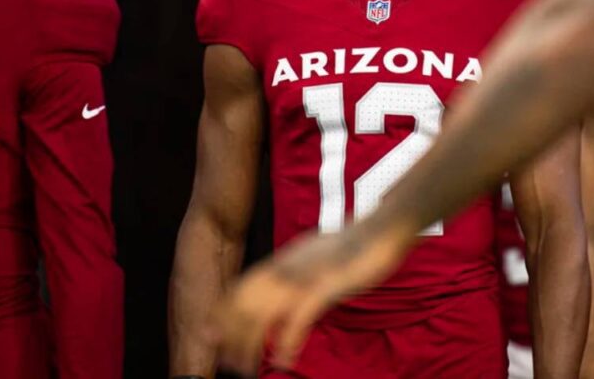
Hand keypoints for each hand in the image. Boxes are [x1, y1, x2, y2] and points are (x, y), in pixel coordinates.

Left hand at [210, 224, 411, 374]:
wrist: (382, 229)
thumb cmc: (355, 246)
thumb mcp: (316, 256)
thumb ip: (298, 270)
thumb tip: (285, 287)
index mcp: (284, 260)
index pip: (243, 286)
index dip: (223, 311)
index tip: (212, 334)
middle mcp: (288, 267)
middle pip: (246, 302)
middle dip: (231, 334)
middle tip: (226, 362)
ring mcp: (305, 276)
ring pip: (265, 313)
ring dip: (251, 343)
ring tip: (246, 368)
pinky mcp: (326, 287)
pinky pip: (298, 318)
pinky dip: (287, 341)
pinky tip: (283, 360)